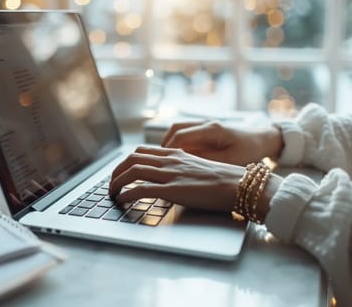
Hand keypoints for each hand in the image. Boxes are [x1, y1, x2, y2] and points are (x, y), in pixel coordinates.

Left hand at [109, 145, 282, 219]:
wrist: (240, 184)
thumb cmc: (224, 179)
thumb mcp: (198, 168)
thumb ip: (182, 169)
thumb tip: (170, 178)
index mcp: (176, 154)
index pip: (142, 151)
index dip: (126, 161)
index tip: (120, 172)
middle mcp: (171, 160)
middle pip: (132, 158)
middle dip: (116, 171)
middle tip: (111, 183)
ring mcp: (171, 174)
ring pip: (133, 171)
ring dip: (117, 182)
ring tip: (112, 193)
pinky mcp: (173, 189)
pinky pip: (142, 189)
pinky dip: (127, 194)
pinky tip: (122, 200)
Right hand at [161, 120, 283, 165]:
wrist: (263, 140)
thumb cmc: (250, 151)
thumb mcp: (230, 160)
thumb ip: (207, 161)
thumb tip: (185, 163)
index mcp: (212, 129)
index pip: (181, 135)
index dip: (169, 148)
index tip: (162, 162)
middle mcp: (206, 123)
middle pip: (176, 128)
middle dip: (164, 144)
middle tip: (159, 160)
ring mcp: (206, 124)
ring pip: (179, 128)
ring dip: (170, 142)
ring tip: (165, 158)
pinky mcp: (206, 129)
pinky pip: (186, 132)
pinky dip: (178, 142)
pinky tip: (178, 155)